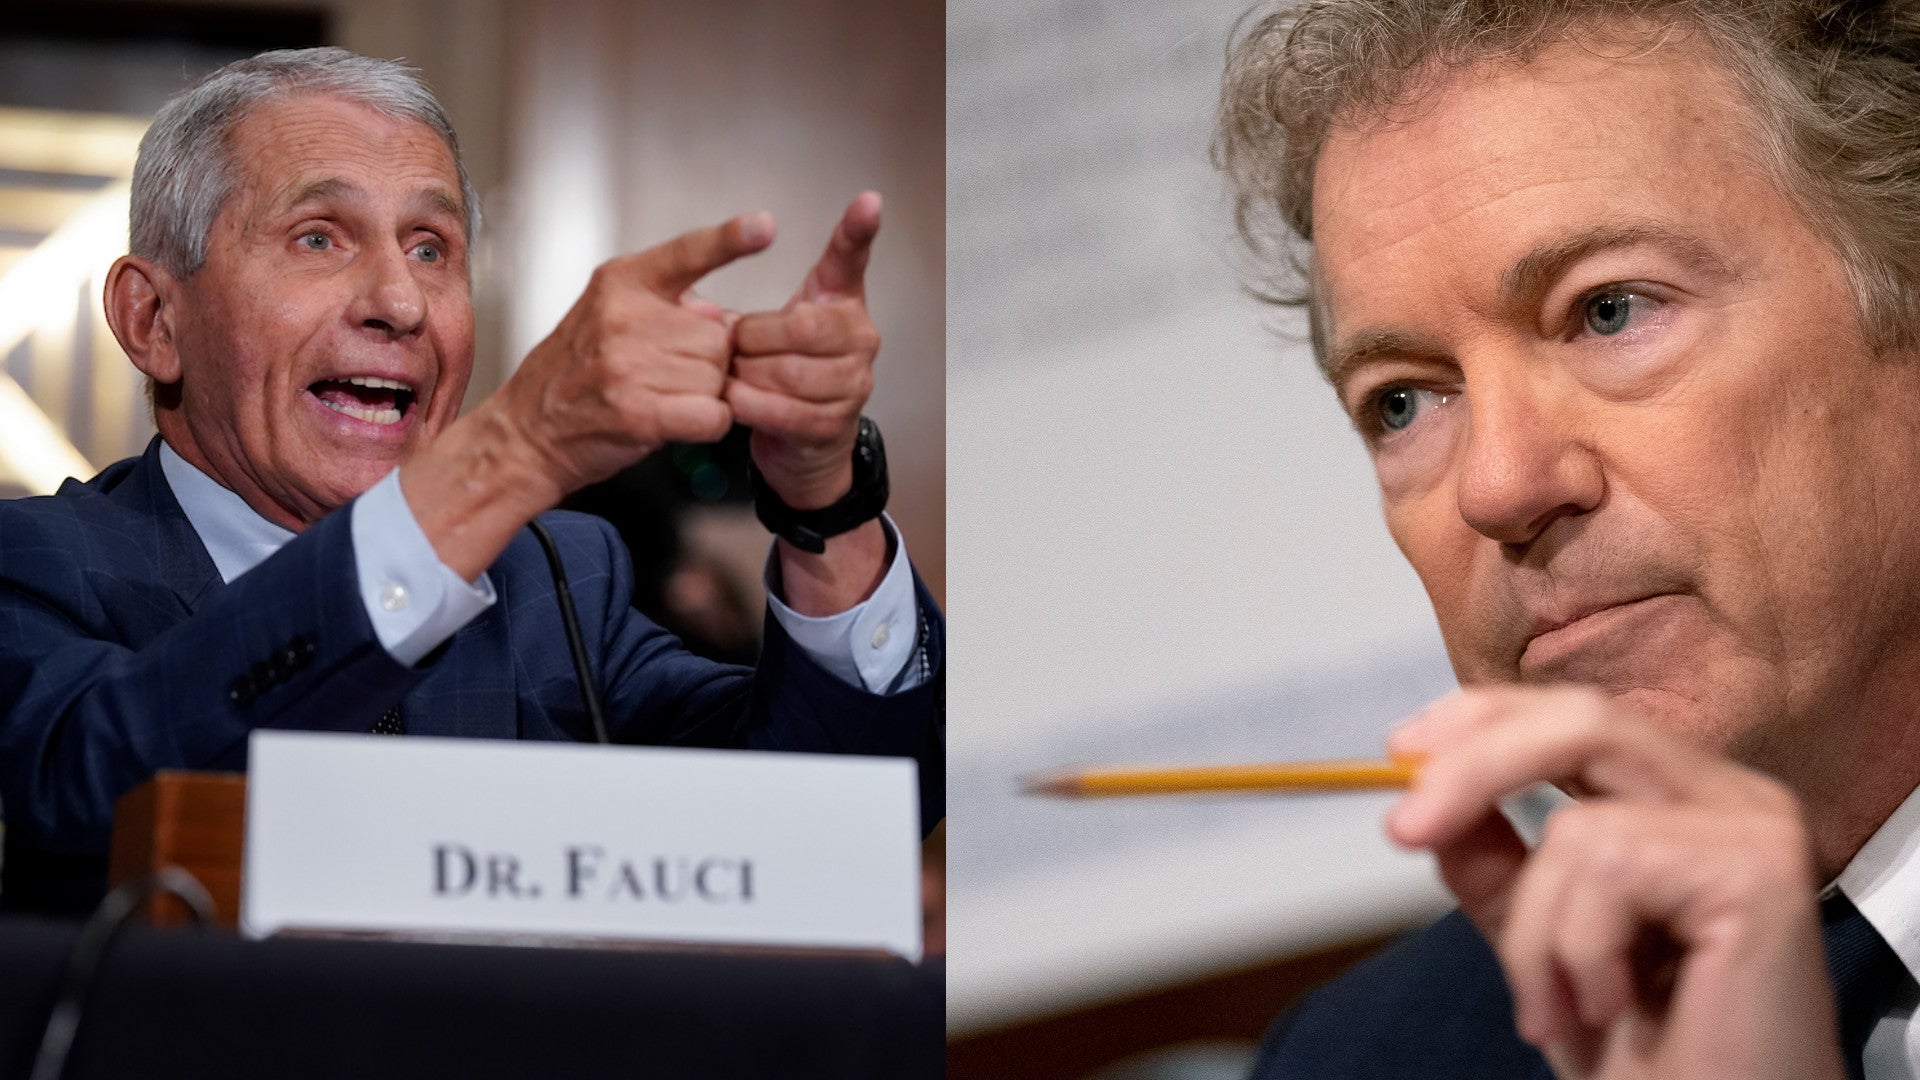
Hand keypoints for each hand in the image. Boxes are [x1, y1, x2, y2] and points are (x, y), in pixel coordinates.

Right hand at [497, 213, 774, 499]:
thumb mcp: (610, 314)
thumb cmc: (577, 374)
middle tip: (665, 376)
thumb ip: (671, 306)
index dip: (729, 239)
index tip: (764, 225)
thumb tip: (724, 319)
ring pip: (718, 377)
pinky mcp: (638, 412)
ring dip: (703, 395)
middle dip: (707, 361)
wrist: (527, 431)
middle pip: (718, 336)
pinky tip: (677, 422)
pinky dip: (707, 424)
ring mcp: (629, 364)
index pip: (687, 252)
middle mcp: (625, 317)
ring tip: (660, 398)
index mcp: (622, 282)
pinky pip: (713, 415)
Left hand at [728, 192, 881, 509]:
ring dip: (747, 375)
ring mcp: (853, 383)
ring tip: (734, 376)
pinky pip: (785, 409)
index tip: (867, 200)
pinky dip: (750, 404)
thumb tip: (702, 308)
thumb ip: (752, 309)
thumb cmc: (779, 374)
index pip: (852, 261)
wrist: (800, 444)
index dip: (859, 231)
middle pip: (803, 326)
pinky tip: (735, 400)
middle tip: (735, 347)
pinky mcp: (834, 423)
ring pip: (790, 372)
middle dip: (755, 338)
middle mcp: (859, 338)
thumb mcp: (771, 331)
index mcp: (841, 303)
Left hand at [1387, 686, 1840, 1079]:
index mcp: (1678, 798)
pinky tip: (1616, 1007)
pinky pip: (1609, 868)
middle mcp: (1727, 797)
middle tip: (1404, 827)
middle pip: (1580, 722)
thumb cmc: (1649, 1052)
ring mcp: (1753, 827)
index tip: (1399, 752)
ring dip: (1535, 934)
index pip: (1572, 716)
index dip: (1481, 718)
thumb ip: (1495, 864)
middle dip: (1471, 769)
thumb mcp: (1540, 941)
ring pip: (1576, 824)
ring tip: (1558, 1008)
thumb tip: (1429, 796)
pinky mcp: (1760, 869)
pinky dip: (1579, 952)